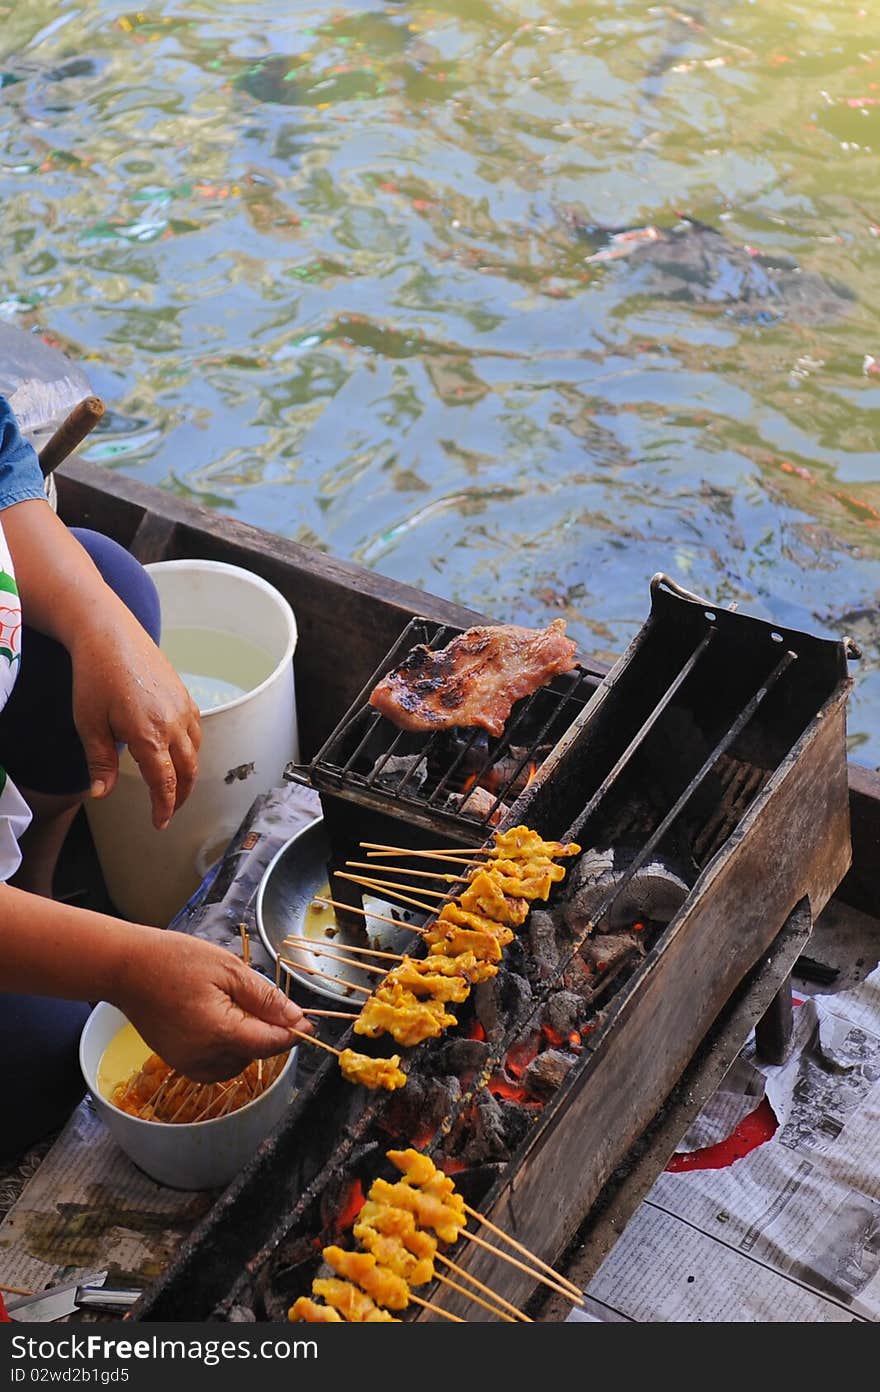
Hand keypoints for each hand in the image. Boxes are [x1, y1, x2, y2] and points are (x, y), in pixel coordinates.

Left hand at [70, 607, 201, 829]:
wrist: (109, 634)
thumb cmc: (95, 677)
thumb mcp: (89, 724)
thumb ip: (100, 763)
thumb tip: (101, 794)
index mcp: (149, 734)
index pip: (165, 783)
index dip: (164, 807)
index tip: (160, 823)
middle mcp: (173, 723)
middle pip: (188, 771)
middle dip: (181, 796)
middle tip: (169, 810)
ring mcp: (183, 707)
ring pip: (196, 751)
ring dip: (189, 773)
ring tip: (176, 785)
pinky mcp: (185, 695)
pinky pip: (196, 730)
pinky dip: (191, 748)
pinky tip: (178, 751)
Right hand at [116, 929, 311, 1081]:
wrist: (127, 968)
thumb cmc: (175, 961)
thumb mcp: (229, 970)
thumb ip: (265, 998)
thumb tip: (295, 1018)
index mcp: (221, 1034)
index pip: (271, 1044)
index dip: (293, 1033)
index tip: (308, 1024)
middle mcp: (205, 1058)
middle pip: (255, 1054)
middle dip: (265, 1031)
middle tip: (256, 999)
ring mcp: (189, 1063)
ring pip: (237, 1062)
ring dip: (246, 1041)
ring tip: (232, 1006)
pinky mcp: (178, 1062)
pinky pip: (215, 1065)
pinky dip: (226, 1049)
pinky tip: (219, 1021)